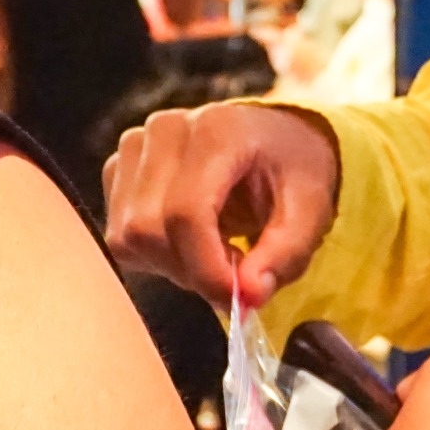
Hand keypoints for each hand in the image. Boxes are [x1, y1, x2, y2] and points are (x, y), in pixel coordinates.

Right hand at [104, 101, 340, 308]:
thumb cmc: (292, 170)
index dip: (206, 268)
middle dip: (191, 270)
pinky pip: (121, 236)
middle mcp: (166, 131)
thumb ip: (285, 253)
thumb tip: (248, 295)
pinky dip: (155, 255)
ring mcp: (135, 147)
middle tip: (234, 271)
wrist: (274, 137)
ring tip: (216, 250)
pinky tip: (190, 241)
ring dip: (173, 265)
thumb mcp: (311, 210)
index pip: (186, 212)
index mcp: (218, 132)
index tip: (236, 298)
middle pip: (149, 229)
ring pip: (128, 237)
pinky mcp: (118, 168)